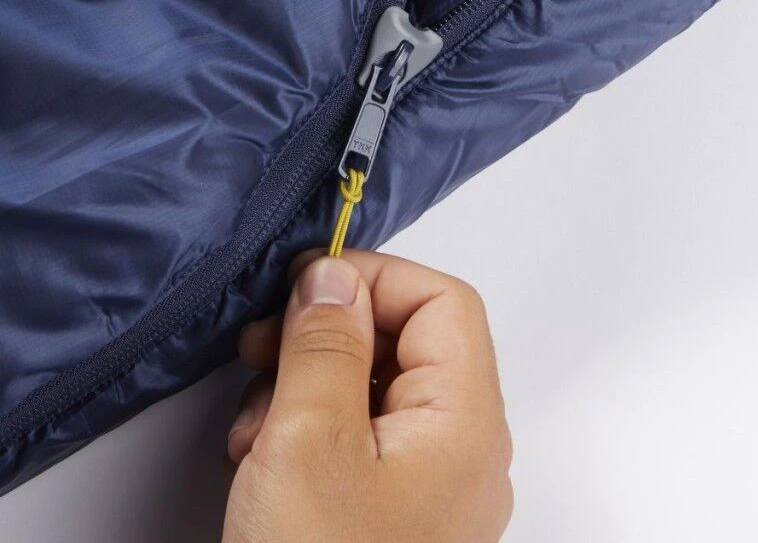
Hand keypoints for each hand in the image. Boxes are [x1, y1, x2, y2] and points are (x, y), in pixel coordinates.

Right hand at [223, 251, 512, 542]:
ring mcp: (430, 491)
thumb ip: (326, 343)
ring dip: (308, 386)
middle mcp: (461, 453)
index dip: (374, 279)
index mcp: (464, 423)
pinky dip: (309, 432)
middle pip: (409, 343)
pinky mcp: (392, 521)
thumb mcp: (309, 440)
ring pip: (376, 392)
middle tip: (267, 345)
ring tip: (255, 421)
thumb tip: (334, 276)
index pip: (442, 301)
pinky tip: (262, 459)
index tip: (307, 285)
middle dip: (329, 336)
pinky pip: (361, 443)